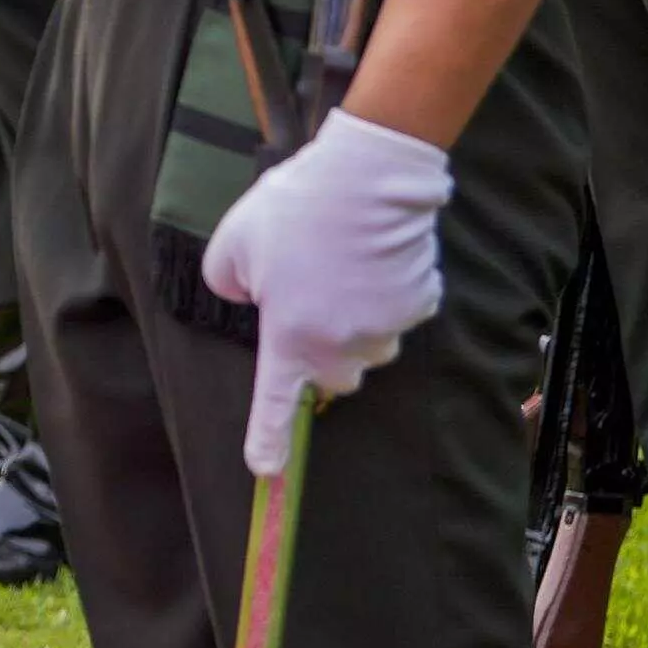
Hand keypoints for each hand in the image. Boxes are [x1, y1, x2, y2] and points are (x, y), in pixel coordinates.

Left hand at [202, 109, 451, 476]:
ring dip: (354, 323)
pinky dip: (385, 296)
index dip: (268, 439)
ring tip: (339, 267)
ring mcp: (386, 328)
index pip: (276, 403)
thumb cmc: (293, 210)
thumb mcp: (233, 244)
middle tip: (307, 302)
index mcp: (290, 337)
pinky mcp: (420, 305)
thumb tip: (247, 298)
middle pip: (333, 375)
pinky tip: (372, 258)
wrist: (368, 178)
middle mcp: (341, 345)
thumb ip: (227, 283)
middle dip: (321, 353)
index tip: (266, 469)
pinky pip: (399, 313)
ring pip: (369, 345)